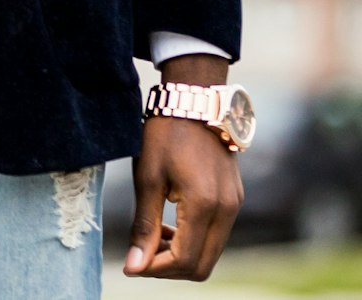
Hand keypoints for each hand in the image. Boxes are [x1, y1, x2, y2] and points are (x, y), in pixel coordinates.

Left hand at [124, 112, 243, 280]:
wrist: (194, 98)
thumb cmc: (165, 132)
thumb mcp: (148, 177)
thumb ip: (144, 225)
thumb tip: (134, 266)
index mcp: (204, 204)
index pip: (184, 261)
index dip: (155, 269)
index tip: (132, 262)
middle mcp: (227, 209)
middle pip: (202, 265)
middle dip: (170, 267)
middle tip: (142, 253)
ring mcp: (234, 204)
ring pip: (211, 252)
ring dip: (183, 254)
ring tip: (155, 235)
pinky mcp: (235, 197)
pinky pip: (217, 234)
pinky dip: (195, 239)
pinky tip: (172, 223)